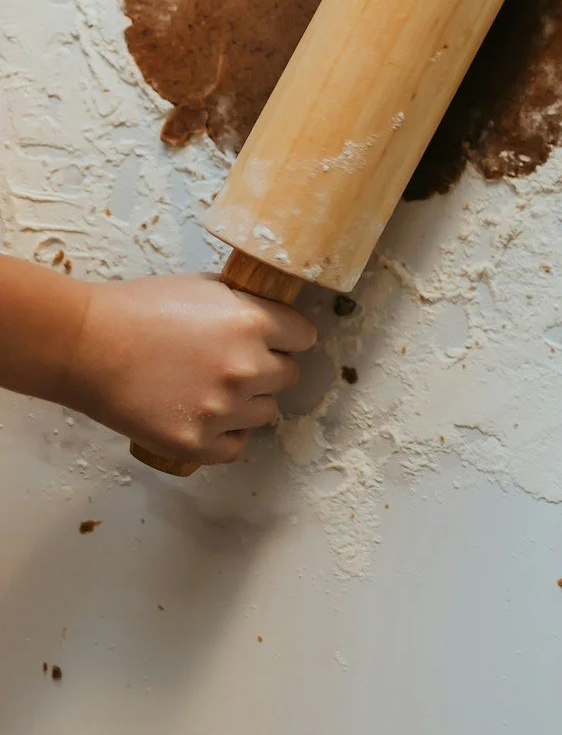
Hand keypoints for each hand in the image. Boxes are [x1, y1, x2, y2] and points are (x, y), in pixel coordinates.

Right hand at [65, 275, 316, 465]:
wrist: (83, 345)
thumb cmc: (137, 309)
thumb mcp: (203, 287)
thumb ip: (245, 304)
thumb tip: (273, 315)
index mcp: (253, 322)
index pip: (304, 337)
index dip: (287, 337)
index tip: (273, 340)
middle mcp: (246, 367)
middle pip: (288, 376)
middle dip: (267, 369)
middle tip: (233, 365)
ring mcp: (222, 409)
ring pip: (266, 412)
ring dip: (247, 403)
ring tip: (210, 390)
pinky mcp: (196, 442)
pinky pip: (236, 447)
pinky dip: (226, 436)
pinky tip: (207, 419)